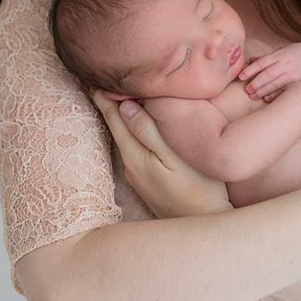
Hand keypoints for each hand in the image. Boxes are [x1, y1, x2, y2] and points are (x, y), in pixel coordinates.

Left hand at [89, 90, 231, 218]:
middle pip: (114, 126)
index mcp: (134, 154)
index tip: (95, 75)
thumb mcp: (174, 157)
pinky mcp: (147, 180)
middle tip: (98, 79)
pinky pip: (133, 147)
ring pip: (123, 137)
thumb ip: (149, 131)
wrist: (204, 226)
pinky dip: (130, 130)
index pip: (113, 117)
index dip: (104, 95)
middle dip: (108, 103)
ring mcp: (137, 174)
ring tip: (115, 95)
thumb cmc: (199, 189)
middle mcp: (130, 164)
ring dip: (119, 116)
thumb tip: (125, 106)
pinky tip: (136, 124)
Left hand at [239, 43, 300, 100]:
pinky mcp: (298, 82)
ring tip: (253, 96)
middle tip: (247, 90)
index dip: (250, 70)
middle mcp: (284, 64)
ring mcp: (292, 73)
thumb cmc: (295, 55)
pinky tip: (267, 99)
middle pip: (268, 74)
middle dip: (256, 82)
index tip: (240, 77)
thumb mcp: (281, 52)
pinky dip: (275, 94)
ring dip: (263, 90)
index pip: (261, 62)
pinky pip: (285, 89)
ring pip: (275, 83)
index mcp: (278, 55)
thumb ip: (266, 57)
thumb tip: (250, 59)